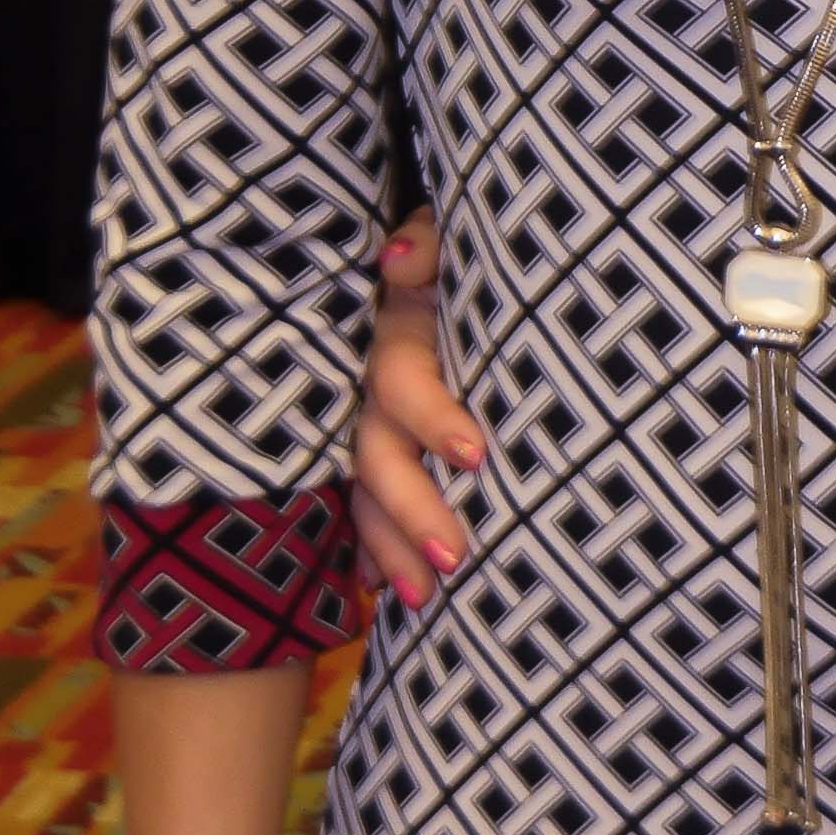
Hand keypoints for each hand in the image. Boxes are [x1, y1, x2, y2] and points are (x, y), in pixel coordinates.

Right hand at [353, 210, 478, 602]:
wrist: (439, 267)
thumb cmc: (457, 257)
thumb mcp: (445, 235)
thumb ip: (427, 241)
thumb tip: (398, 260)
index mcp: (395, 334)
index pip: (401, 380)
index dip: (432, 416)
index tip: (476, 456)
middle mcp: (371, 386)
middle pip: (376, 453)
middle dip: (412, 508)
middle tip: (455, 556)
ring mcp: (367, 425)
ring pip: (366, 493)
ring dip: (390, 547)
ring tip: (422, 598)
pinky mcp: (375, 458)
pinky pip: (360, 510)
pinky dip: (368, 552)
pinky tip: (379, 591)